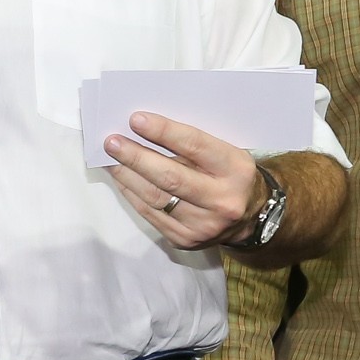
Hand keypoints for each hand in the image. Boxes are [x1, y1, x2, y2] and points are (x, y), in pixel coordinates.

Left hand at [105, 112, 262, 249]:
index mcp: (236, 170)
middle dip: (136, 157)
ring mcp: (203, 225)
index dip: (163, 132)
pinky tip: (122, 178)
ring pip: (155, 197)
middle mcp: (222, 200)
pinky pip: (150, 214)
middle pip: (170, 177)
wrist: (250, 218)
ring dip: (127, 175)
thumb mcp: (226, 153)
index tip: (136, 119)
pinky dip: (132, 193)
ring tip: (110, 158)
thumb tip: (146, 128)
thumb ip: (193, 143)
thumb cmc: (231, 176)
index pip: (195, 146)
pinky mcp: (185, 240)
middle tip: (112, 142)